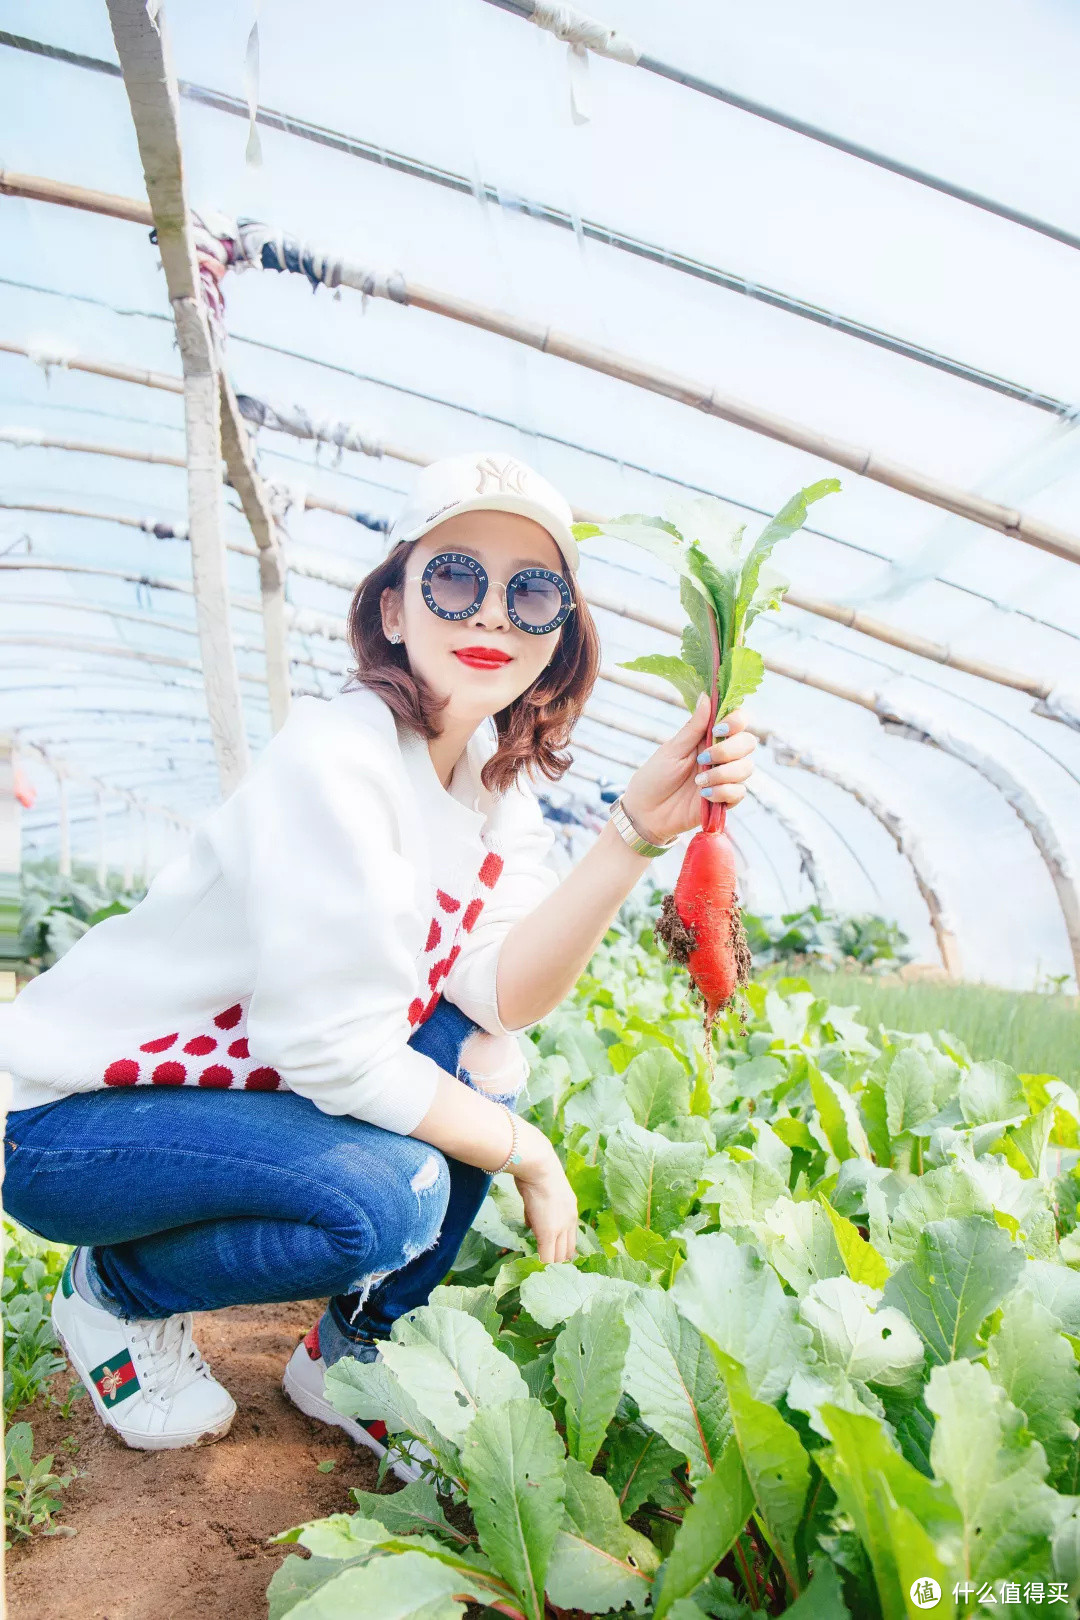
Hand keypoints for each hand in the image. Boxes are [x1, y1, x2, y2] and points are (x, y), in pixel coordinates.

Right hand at [510, 1120, 578, 1263]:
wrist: (538, 1166)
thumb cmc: (536, 1173)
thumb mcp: (542, 1195)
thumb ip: (539, 1212)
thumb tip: (531, 1223)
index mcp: (571, 1211)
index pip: (570, 1239)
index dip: (561, 1251)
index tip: (551, 1257)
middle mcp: (570, 1222)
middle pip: (568, 1252)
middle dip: (558, 1262)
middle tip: (548, 1271)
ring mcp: (560, 1228)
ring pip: (559, 1257)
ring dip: (550, 1264)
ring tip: (541, 1272)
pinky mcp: (547, 1233)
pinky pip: (546, 1257)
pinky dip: (541, 1265)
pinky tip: (534, 1268)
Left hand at [620, 692, 756, 845]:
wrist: (646, 812)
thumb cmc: (655, 777)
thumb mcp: (672, 749)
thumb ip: (694, 727)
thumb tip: (706, 696)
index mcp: (709, 738)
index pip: (738, 721)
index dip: (736, 721)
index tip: (718, 729)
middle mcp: (722, 755)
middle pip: (749, 742)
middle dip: (729, 750)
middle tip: (703, 759)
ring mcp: (725, 777)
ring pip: (746, 768)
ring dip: (722, 774)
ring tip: (697, 782)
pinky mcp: (725, 799)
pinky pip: (739, 792)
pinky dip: (722, 792)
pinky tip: (703, 796)